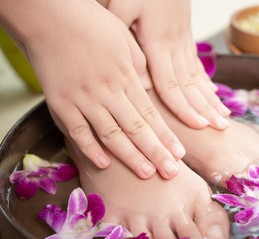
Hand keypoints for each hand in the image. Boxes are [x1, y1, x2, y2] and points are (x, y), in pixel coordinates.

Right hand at [1, 0, 184, 178]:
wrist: (50, 15)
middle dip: (156, 152)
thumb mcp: (125, 41)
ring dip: (131, 156)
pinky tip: (105, 164)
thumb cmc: (90, 24)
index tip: (179, 154)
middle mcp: (108, 92)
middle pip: (137, 129)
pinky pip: (77, 131)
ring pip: (112, 134)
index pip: (151, 114)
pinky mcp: (60, 103)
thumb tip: (149, 88)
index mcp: (126, 77)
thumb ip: (138, 67)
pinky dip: (90, 149)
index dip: (166, 136)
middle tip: (171, 172)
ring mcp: (84, 99)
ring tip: (147, 174)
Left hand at [101, 0, 231, 129]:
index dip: (184, 108)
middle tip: (222, 129)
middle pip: (190, 86)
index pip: (171, 84)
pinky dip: (207, 84)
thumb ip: (124, 40)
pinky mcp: (185, 37)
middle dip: (206, 109)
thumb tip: (136, 80)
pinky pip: (197, 65)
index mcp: (157, 44)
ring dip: (211, 100)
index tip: (199, 126)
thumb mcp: (120, 6)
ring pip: (197, 78)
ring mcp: (183, 42)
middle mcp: (174, 47)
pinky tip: (214, 95)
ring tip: (224, 119)